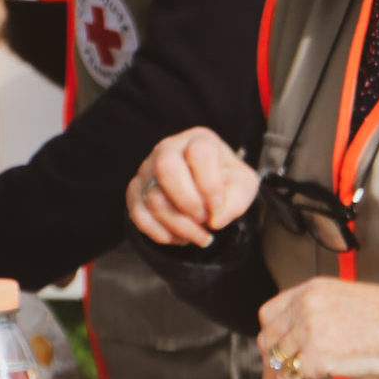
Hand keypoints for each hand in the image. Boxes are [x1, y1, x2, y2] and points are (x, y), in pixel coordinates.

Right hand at [128, 128, 258, 247]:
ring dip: (178, 225)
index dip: (210, 185)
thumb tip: (216, 220)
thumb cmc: (226, 183)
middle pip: (166, 167)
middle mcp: (169, 148)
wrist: (206, 192)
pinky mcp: (136, 190)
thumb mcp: (243, 187)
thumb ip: (237, 200)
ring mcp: (148, 168)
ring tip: (199, 235)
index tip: (218, 208)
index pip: (200, 153)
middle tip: (204, 219)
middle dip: (188, 202)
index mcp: (199, 140)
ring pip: (153, 197)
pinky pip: (138, 214)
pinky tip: (178, 238)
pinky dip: (160, 233)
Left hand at [256, 280, 378, 378]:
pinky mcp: (315, 354)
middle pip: (269, 339)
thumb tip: (306, 347)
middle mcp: (305, 305)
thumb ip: (320, 320)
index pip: (272, 314)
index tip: (271, 357)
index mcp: (313, 289)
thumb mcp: (346, 308)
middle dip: (270, 365)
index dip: (271, 339)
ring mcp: (308, 329)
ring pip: (277, 362)